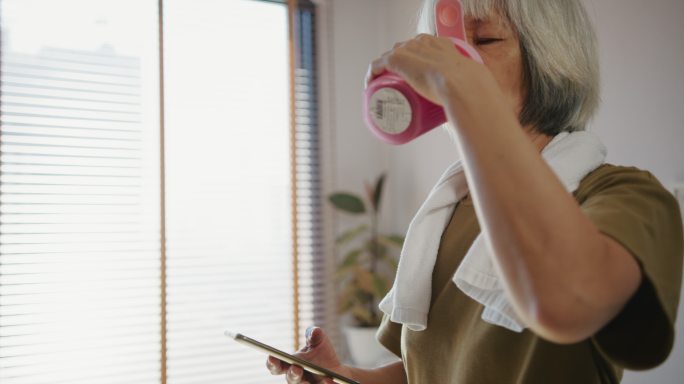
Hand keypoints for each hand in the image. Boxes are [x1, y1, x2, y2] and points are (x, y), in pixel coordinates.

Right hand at [266, 327, 353, 383]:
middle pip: (290, 379)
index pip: (277, 367)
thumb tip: (315, 332)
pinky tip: (328, 380)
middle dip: (292, 374)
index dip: (272, 363)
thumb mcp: (320, 341)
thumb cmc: (323, 354)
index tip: (271, 356)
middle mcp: (297, 377)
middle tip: (296, 368)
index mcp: (291, 365)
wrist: (338, 371)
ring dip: (303, 380)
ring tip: (309, 372)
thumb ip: (315, 334)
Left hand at [366, 34, 489, 105]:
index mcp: (442, 45)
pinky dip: (372, 75)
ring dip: (384, 73)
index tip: (413, 83)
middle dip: (398, 69)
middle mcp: (423, 42)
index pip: (422, 50)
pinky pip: (377, 65)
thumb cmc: (470, 91)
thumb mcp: (467, 91)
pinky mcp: (396, 58)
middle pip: (403, 53)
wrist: (462, 85)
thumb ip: (465, 102)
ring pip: (388, 59)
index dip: (414, 64)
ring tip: (383, 91)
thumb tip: (463, 123)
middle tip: (397, 90)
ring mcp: (409, 49)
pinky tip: (370, 87)